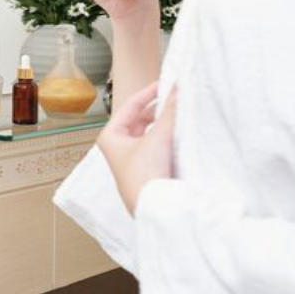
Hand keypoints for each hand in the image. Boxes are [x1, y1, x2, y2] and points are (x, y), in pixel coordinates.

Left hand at [96, 80, 176, 214]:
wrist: (155, 210)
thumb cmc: (144, 175)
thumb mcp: (158, 136)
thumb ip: (170, 110)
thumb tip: (180, 86)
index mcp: (111, 137)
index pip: (131, 106)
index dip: (149, 92)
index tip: (167, 83)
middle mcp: (120, 147)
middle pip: (142, 119)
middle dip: (159, 109)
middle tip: (177, 99)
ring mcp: (135, 160)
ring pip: (152, 133)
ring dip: (166, 124)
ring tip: (182, 114)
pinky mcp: (150, 171)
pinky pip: (160, 147)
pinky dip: (170, 138)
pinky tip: (182, 134)